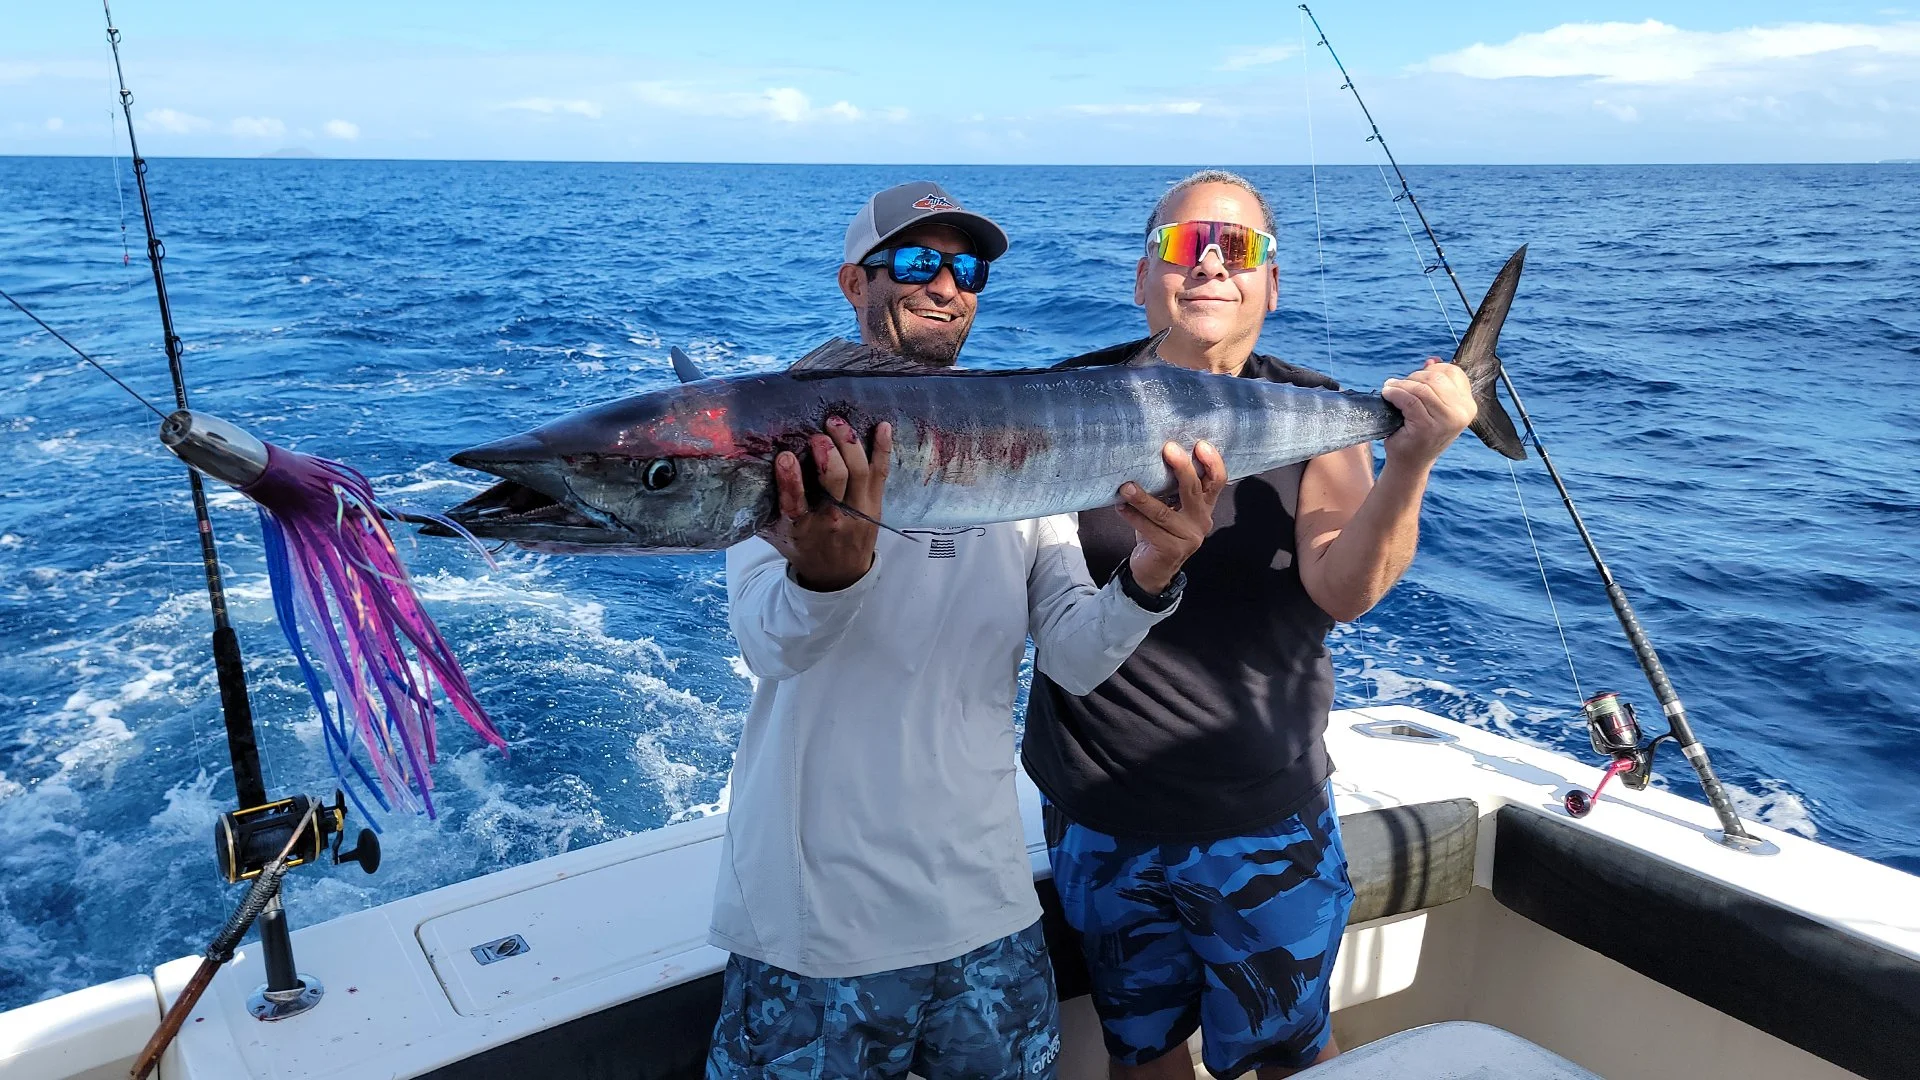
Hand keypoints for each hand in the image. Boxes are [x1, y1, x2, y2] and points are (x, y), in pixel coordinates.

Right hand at [759, 418, 892, 591]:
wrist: (839, 575)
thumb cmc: (804, 547)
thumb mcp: (777, 534)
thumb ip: (764, 507)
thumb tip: (742, 471)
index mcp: (802, 527)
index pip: (795, 502)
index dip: (790, 479)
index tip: (785, 456)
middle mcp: (832, 519)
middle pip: (835, 481)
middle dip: (828, 454)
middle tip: (817, 436)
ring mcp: (858, 511)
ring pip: (860, 472)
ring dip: (849, 444)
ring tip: (836, 424)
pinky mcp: (875, 504)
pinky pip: (881, 473)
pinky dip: (882, 449)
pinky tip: (882, 426)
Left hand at [1117, 440, 1225, 594]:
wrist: (1154, 570)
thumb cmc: (1159, 531)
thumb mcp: (1170, 508)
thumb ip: (1170, 489)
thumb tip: (1150, 455)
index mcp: (1203, 506)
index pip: (1217, 481)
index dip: (1212, 462)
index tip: (1201, 444)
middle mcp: (1201, 521)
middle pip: (1194, 490)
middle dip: (1182, 468)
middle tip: (1168, 449)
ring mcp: (1188, 537)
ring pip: (1164, 513)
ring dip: (1143, 497)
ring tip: (1127, 486)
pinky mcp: (1171, 550)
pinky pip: (1149, 529)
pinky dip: (1133, 516)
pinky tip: (1120, 506)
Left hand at [1381, 358, 1475, 468]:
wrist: (1410, 463)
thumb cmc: (1420, 433)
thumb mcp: (1434, 407)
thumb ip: (1436, 384)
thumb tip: (1432, 361)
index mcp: (1468, 405)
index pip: (1452, 372)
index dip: (1430, 370)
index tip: (1415, 379)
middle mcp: (1462, 412)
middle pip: (1435, 377)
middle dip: (1413, 378)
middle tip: (1398, 386)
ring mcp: (1446, 421)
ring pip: (1421, 388)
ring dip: (1400, 385)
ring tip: (1390, 389)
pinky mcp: (1427, 427)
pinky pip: (1408, 400)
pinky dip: (1394, 394)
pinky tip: (1387, 395)